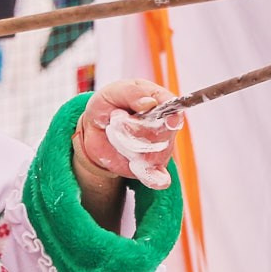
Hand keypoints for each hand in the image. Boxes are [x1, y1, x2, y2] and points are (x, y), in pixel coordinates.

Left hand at [73, 79, 182, 202]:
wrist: (96, 129)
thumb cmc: (108, 105)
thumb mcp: (113, 92)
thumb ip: (132, 93)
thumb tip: (150, 103)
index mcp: (159, 101)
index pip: (174, 109)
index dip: (172, 115)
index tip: (169, 119)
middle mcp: (165, 125)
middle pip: (162, 133)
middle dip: (134, 128)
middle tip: (116, 120)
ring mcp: (161, 147)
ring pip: (151, 152)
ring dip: (127, 144)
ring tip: (116, 135)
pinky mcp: (152, 167)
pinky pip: (158, 177)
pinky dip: (155, 179)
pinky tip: (151, 176)